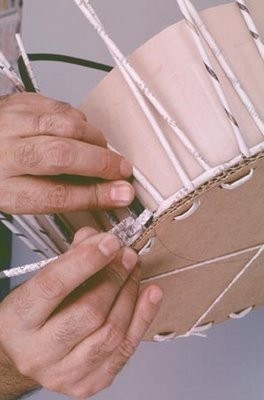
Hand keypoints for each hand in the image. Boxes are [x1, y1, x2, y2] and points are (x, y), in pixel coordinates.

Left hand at [0, 93, 133, 213]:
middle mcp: (4, 152)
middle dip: (101, 163)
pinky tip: (81, 133)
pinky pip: (61, 106)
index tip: (120, 194)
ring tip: (103, 152)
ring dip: (95, 139)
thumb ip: (62, 195)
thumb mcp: (22, 197)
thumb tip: (107, 193)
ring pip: (65, 125)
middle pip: (62, 155)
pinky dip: (80, 121)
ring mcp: (11, 121)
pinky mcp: (21, 101)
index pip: (55, 194)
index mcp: (3, 188)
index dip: (94, 195)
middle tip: (123, 170)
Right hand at [0, 227, 162, 398]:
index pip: (53, 286)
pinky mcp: (88, 384)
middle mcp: (37, 353)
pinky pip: (124, 351)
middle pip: (88, 312)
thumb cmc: (34, 316)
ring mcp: (64, 373)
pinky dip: (142, 319)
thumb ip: (70, 258)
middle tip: (127, 255)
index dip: (86, 261)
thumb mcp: (40, 282)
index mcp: (18, 320)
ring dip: (130, 295)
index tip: (110, 243)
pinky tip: (150, 296)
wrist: (27, 354)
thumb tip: (98, 239)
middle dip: (115, 278)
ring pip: (111, 333)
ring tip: (135, 271)